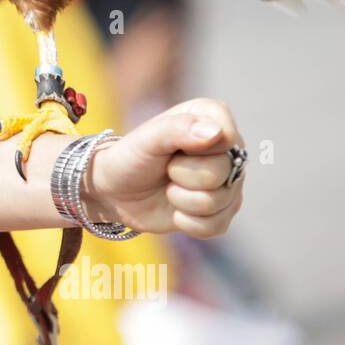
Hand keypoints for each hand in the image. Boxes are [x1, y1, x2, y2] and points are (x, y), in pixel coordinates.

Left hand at [82, 98, 244, 238]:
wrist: (116, 192)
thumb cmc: (131, 157)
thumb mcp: (146, 138)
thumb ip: (178, 128)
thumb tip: (216, 133)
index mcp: (213, 118)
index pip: (227, 137)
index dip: (196, 149)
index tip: (173, 148)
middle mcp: (228, 149)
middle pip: (223, 172)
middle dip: (183, 176)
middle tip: (166, 169)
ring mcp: (228, 182)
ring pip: (218, 201)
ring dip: (182, 200)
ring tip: (169, 188)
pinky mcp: (222, 212)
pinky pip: (215, 226)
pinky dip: (187, 222)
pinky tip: (175, 210)